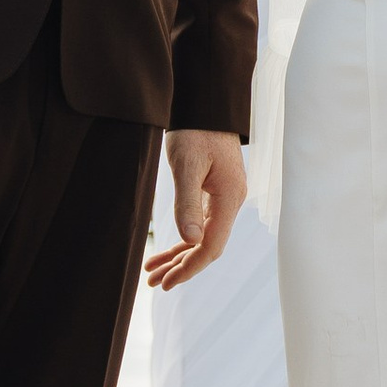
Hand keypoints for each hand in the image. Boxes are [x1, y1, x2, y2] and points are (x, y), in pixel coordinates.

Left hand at [147, 128, 246, 288]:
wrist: (205, 104)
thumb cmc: (195, 130)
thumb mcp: (186, 165)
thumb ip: (187, 203)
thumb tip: (190, 241)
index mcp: (230, 198)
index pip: (212, 245)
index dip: (190, 267)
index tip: (167, 282)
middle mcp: (232, 201)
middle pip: (208, 246)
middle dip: (181, 267)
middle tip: (154, 282)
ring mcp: (225, 197)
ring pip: (203, 237)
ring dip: (180, 256)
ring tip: (153, 272)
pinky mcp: (216, 191)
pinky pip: (201, 223)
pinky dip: (184, 239)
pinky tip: (168, 250)